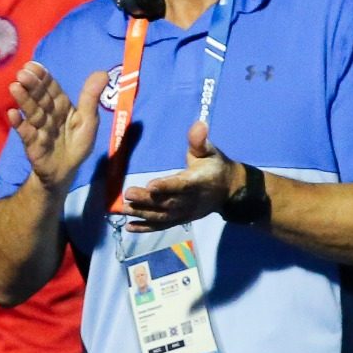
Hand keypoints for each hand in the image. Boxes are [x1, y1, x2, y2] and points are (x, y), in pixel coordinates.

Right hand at [7, 61, 102, 195]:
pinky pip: (25, 133)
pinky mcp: (32, 144)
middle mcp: (49, 114)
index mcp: (62, 106)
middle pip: (40, 98)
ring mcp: (39, 128)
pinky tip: (12, 114)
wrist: (64, 171)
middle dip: (32, 86)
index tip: (32, 65)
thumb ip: (91, 97)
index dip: (43, 77)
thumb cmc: (76, 144)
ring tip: (14, 87)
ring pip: (32, 112)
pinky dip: (19, 124)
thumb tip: (103, 72)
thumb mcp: (88, 121)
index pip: (52, 89)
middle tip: (22, 74)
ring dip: (23, 100)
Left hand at [116, 120, 236, 230]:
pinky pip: (162, 226)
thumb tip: (198, 124)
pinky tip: (129, 227)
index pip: (180, 185)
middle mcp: (189, 200)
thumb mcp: (210, 151)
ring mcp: (184, 213)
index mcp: (197, 181)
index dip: (166, 186)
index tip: (151, 186)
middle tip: (127, 194)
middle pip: (166, 202)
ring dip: (142, 213)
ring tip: (123, 210)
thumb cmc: (215, 166)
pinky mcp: (179, 220)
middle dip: (146, 200)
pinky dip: (146, 228)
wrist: (229, 190)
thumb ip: (200, 141)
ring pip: (161, 216)